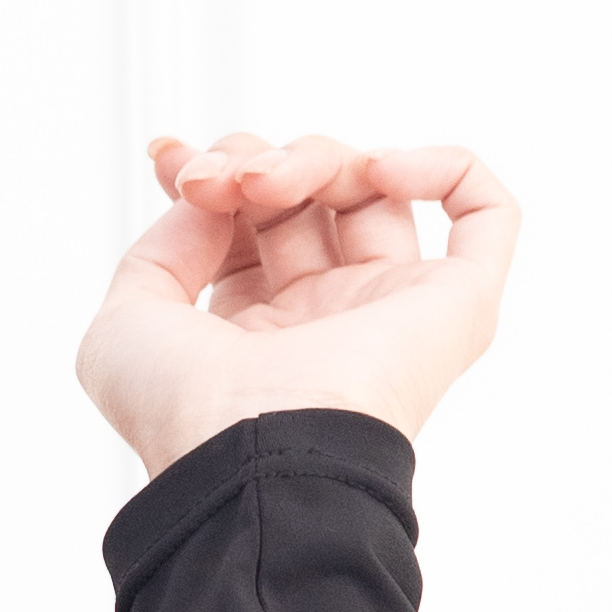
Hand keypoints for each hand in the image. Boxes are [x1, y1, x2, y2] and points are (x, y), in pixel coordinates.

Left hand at [76, 131, 519, 476]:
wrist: (252, 456)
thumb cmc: (185, 415)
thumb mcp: (125, 324)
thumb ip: (158, 248)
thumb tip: (214, 197)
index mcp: (252, 332)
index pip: (245, 225)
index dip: (212, 174)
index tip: (169, 155)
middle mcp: (323, 318)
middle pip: (308, 196)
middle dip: (254, 162)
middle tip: (217, 182)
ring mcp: (390, 310)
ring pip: (375, 190)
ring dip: (314, 157)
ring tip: (266, 183)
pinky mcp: (457, 307)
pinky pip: (486, 214)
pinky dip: (445, 166)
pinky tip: (379, 170)